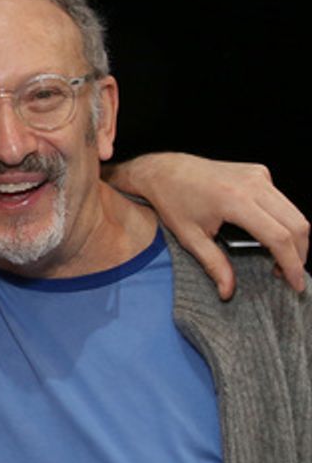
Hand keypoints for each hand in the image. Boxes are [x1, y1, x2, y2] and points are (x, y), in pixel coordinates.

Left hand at [111, 154, 308, 298]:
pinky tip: (268, 234)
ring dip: (295, 238)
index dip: (292, 264)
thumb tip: (228, 291)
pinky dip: (283, 220)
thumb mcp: (189, 237)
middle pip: (297, 224)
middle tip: (289, 275)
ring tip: (279, 259)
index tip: (296, 284)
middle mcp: (252, 184)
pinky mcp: (259, 172)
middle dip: (299, 254)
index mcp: (235, 201)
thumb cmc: (172, 201)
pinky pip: (282, 200)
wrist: (164, 171)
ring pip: (294, 211)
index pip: (278, 237)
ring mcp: (258, 175)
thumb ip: (213, 264)